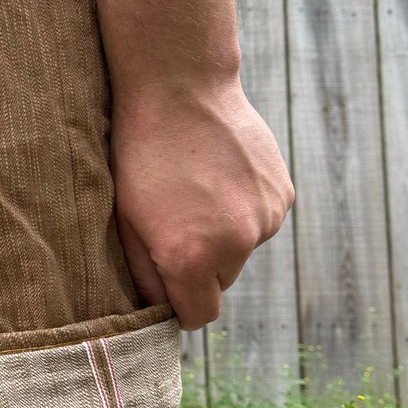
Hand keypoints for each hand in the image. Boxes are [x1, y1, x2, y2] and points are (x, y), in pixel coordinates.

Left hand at [111, 76, 293, 328]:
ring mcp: (266, 217)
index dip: (181, 305)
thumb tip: (161, 309)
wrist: (179, 91)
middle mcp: (236, 244)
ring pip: (241, 250)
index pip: (199, 316)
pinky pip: (260, 221)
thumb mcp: (125, 223)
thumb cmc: (140, 159)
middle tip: (175, 224)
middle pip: (220, 283)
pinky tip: (219, 178)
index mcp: (191, 259)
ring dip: (222, 237)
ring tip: (195, 194)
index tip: (168, 283)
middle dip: (200, 267)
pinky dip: (242, 211)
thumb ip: (146, 276)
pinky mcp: (281, 194)